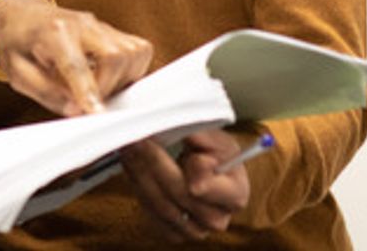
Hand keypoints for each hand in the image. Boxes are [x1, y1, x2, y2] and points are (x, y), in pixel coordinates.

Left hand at [0, 0, 151, 115]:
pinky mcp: (112, 30)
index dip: (88, 92)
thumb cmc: (17, 43)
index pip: (76, 65)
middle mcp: (82, 23)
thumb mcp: (17, 73)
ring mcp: (100, 24)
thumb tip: (76, 111)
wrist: (21, 17)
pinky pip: (138, 51)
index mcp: (52, 31)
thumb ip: (46, 92)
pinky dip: (131, 70)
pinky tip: (110, 78)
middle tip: (88, 102)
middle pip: (115, 56)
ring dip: (122, 80)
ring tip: (98, 88)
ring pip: (133, 53)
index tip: (97, 114)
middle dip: (108, 88)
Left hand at [119, 129, 250, 242]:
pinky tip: (134, 167)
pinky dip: (139, 188)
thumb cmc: (214, 155)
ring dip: (141, 174)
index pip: (208, 186)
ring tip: (131, 149)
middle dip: (156, 164)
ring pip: (161, 205)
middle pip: (181, 195)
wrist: (204, 171)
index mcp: (235, 194)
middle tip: (139, 141)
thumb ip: (204, 138)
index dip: (189, 169)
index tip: (169, 147)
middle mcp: (217, 218)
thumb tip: (190, 135)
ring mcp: (195, 229)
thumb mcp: (216, 139)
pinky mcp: (174, 232)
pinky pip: (152, 213)